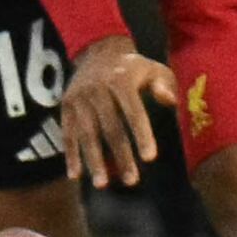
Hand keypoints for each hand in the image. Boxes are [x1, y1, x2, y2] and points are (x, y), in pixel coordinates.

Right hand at [60, 36, 174, 188]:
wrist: (99, 52)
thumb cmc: (134, 67)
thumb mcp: (154, 68)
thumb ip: (164, 84)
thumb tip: (170, 101)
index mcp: (122, 80)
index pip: (134, 112)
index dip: (142, 135)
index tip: (150, 158)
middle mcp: (97, 90)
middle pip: (110, 128)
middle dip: (121, 156)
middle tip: (131, 181)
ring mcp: (79, 99)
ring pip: (87, 135)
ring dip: (94, 161)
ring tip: (103, 184)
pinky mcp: (66, 107)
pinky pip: (68, 134)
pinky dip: (71, 155)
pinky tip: (75, 175)